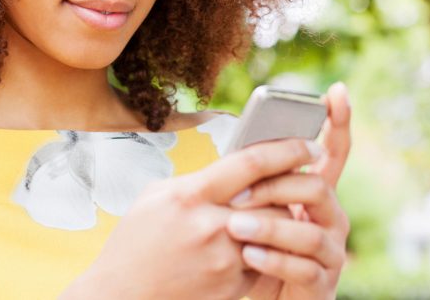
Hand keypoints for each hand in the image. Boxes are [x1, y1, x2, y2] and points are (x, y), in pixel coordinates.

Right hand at [62, 137, 323, 299]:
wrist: (119, 297)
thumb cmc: (134, 243)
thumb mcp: (156, 198)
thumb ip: (198, 181)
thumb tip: (234, 167)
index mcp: (190, 196)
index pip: (252, 163)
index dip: (288, 149)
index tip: (309, 144)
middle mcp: (210, 226)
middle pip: (274, 198)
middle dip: (290, 189)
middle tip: (301, 181)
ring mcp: (223, 259)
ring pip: (274, 230)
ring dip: (278, 220)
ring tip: (267, 215)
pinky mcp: (232, 286)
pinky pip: (264, 259)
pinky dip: (263, 250)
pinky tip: (249, 247)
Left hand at [235, 81, 352, 299]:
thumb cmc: (257, 251)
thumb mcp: (255, 213)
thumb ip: (256, 185)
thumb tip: (239, 152)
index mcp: (316, 196)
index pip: (333, 153)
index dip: (339, 122)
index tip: (335, 91)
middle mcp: (331, 219)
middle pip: (317, 189)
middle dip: (277, 187)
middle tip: (236, 195)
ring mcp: (330, 253)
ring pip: (310, 233)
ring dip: (270, 228)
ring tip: (235, 227)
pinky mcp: (322, 284)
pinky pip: (303, 269)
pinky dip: (273, 260)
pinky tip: (248, 255)